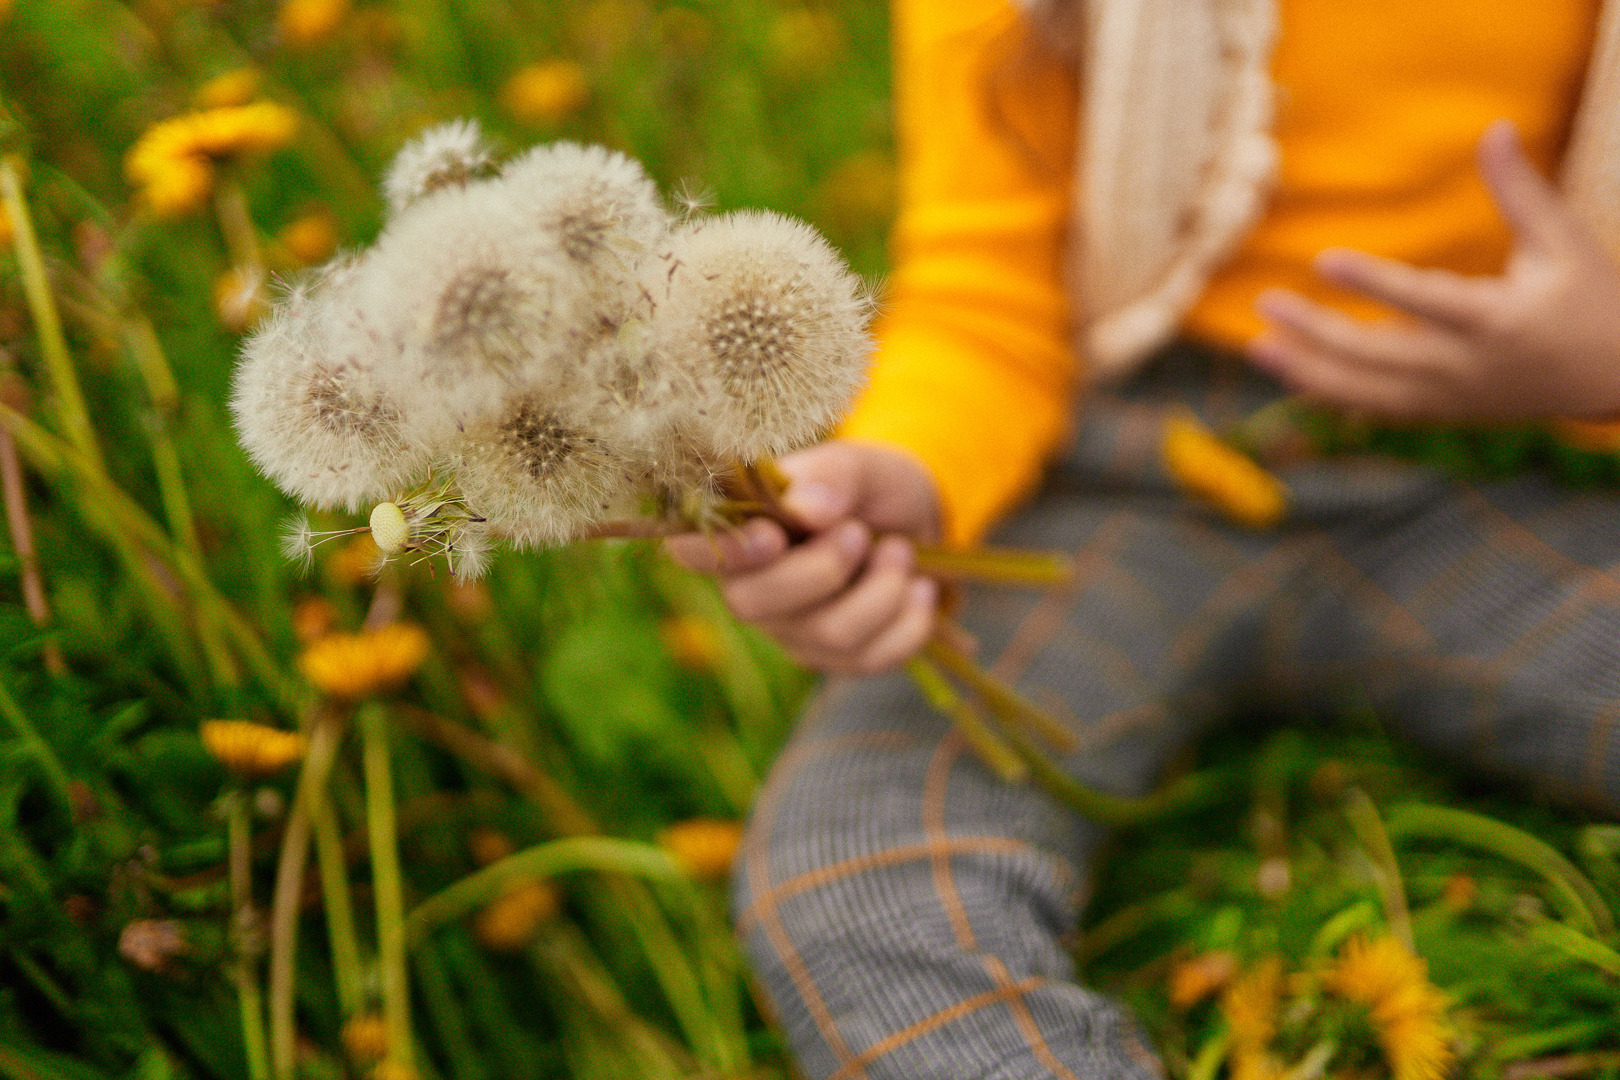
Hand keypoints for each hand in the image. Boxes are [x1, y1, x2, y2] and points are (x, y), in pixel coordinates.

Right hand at [665, 441, 941, 673]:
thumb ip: (829, 477)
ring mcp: (795, 633)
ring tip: (902, 551)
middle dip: (822, 569)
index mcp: (740, 532)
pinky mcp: (841, 661)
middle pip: (753, 604)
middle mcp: (754, 589)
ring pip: (828, 634)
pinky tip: (921, 588)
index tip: (773, 535)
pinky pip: (873, 658)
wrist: (919, 520)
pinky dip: (910, 620)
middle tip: (861, 533)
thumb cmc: (868, 488)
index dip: (722, 552)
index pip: (691, 552)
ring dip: (881, 588)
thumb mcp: (856, 464)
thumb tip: (810, 509)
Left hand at [1248, 119, 1619, 420]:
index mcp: (1496, 321)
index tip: (1324, 259)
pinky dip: (1330, 395)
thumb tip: (1496, 128)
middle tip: (1266, 304)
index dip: (1372, 282)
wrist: (1612, 379)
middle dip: (1316, 332)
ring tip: (1257, 346)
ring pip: (1365, 391)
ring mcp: (1448, 396)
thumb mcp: (1563, 243)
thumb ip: (1520, 191)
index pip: (1423, 300)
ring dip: (1307, 370)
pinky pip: (1374, 409)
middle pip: (1377, 354)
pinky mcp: (1439, 412)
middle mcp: (1464, 366)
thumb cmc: (1589, 300)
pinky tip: (1288, 373)